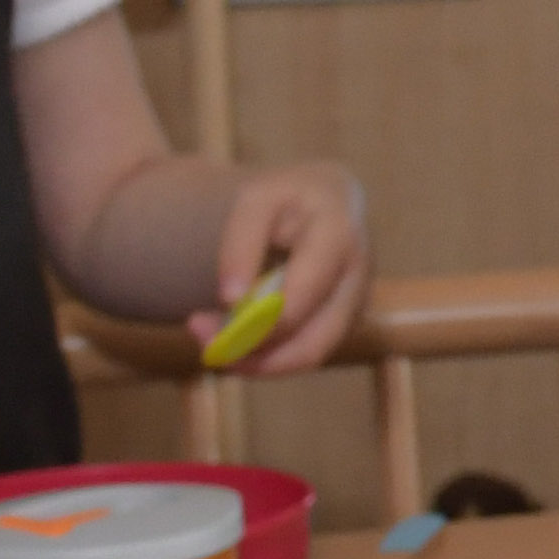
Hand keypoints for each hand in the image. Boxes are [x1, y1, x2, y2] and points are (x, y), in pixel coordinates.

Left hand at [204, 162, 369, 372]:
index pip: (301, 294)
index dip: (255, 319)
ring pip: (310, 353)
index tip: (199, 320)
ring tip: (212, 345)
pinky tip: (235, 338)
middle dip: (254, 353)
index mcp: (339, 234)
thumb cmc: (286, 198)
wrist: (323, 199)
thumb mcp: (255, 201)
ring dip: (257, 360)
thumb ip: (240, 246)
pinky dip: (268, 355)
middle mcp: (359, 276)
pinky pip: (306, 350)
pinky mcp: (346, 321)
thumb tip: (232, 301)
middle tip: (205, 348)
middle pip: (313, 341)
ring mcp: (358, 303)